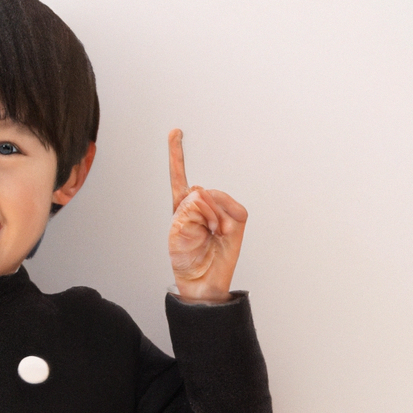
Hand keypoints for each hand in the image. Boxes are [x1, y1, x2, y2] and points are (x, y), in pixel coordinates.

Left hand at [167, 129, 246, 301]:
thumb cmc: (186, 258)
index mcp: (182, 206)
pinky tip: (222, 234)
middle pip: (195, 192)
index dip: (177, 153)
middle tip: (197, 233)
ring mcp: (221, 210)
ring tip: (210, 235)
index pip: (179, 176)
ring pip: (211, 198)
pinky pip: (231, 209)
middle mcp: (201, 204)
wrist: (203, 280)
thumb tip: (202, 192)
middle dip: (193, 212)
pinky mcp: (237, 218)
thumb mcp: (176, 233)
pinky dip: (224, 221)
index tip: (175, 132)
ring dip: (209, 218)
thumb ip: (185, 209)